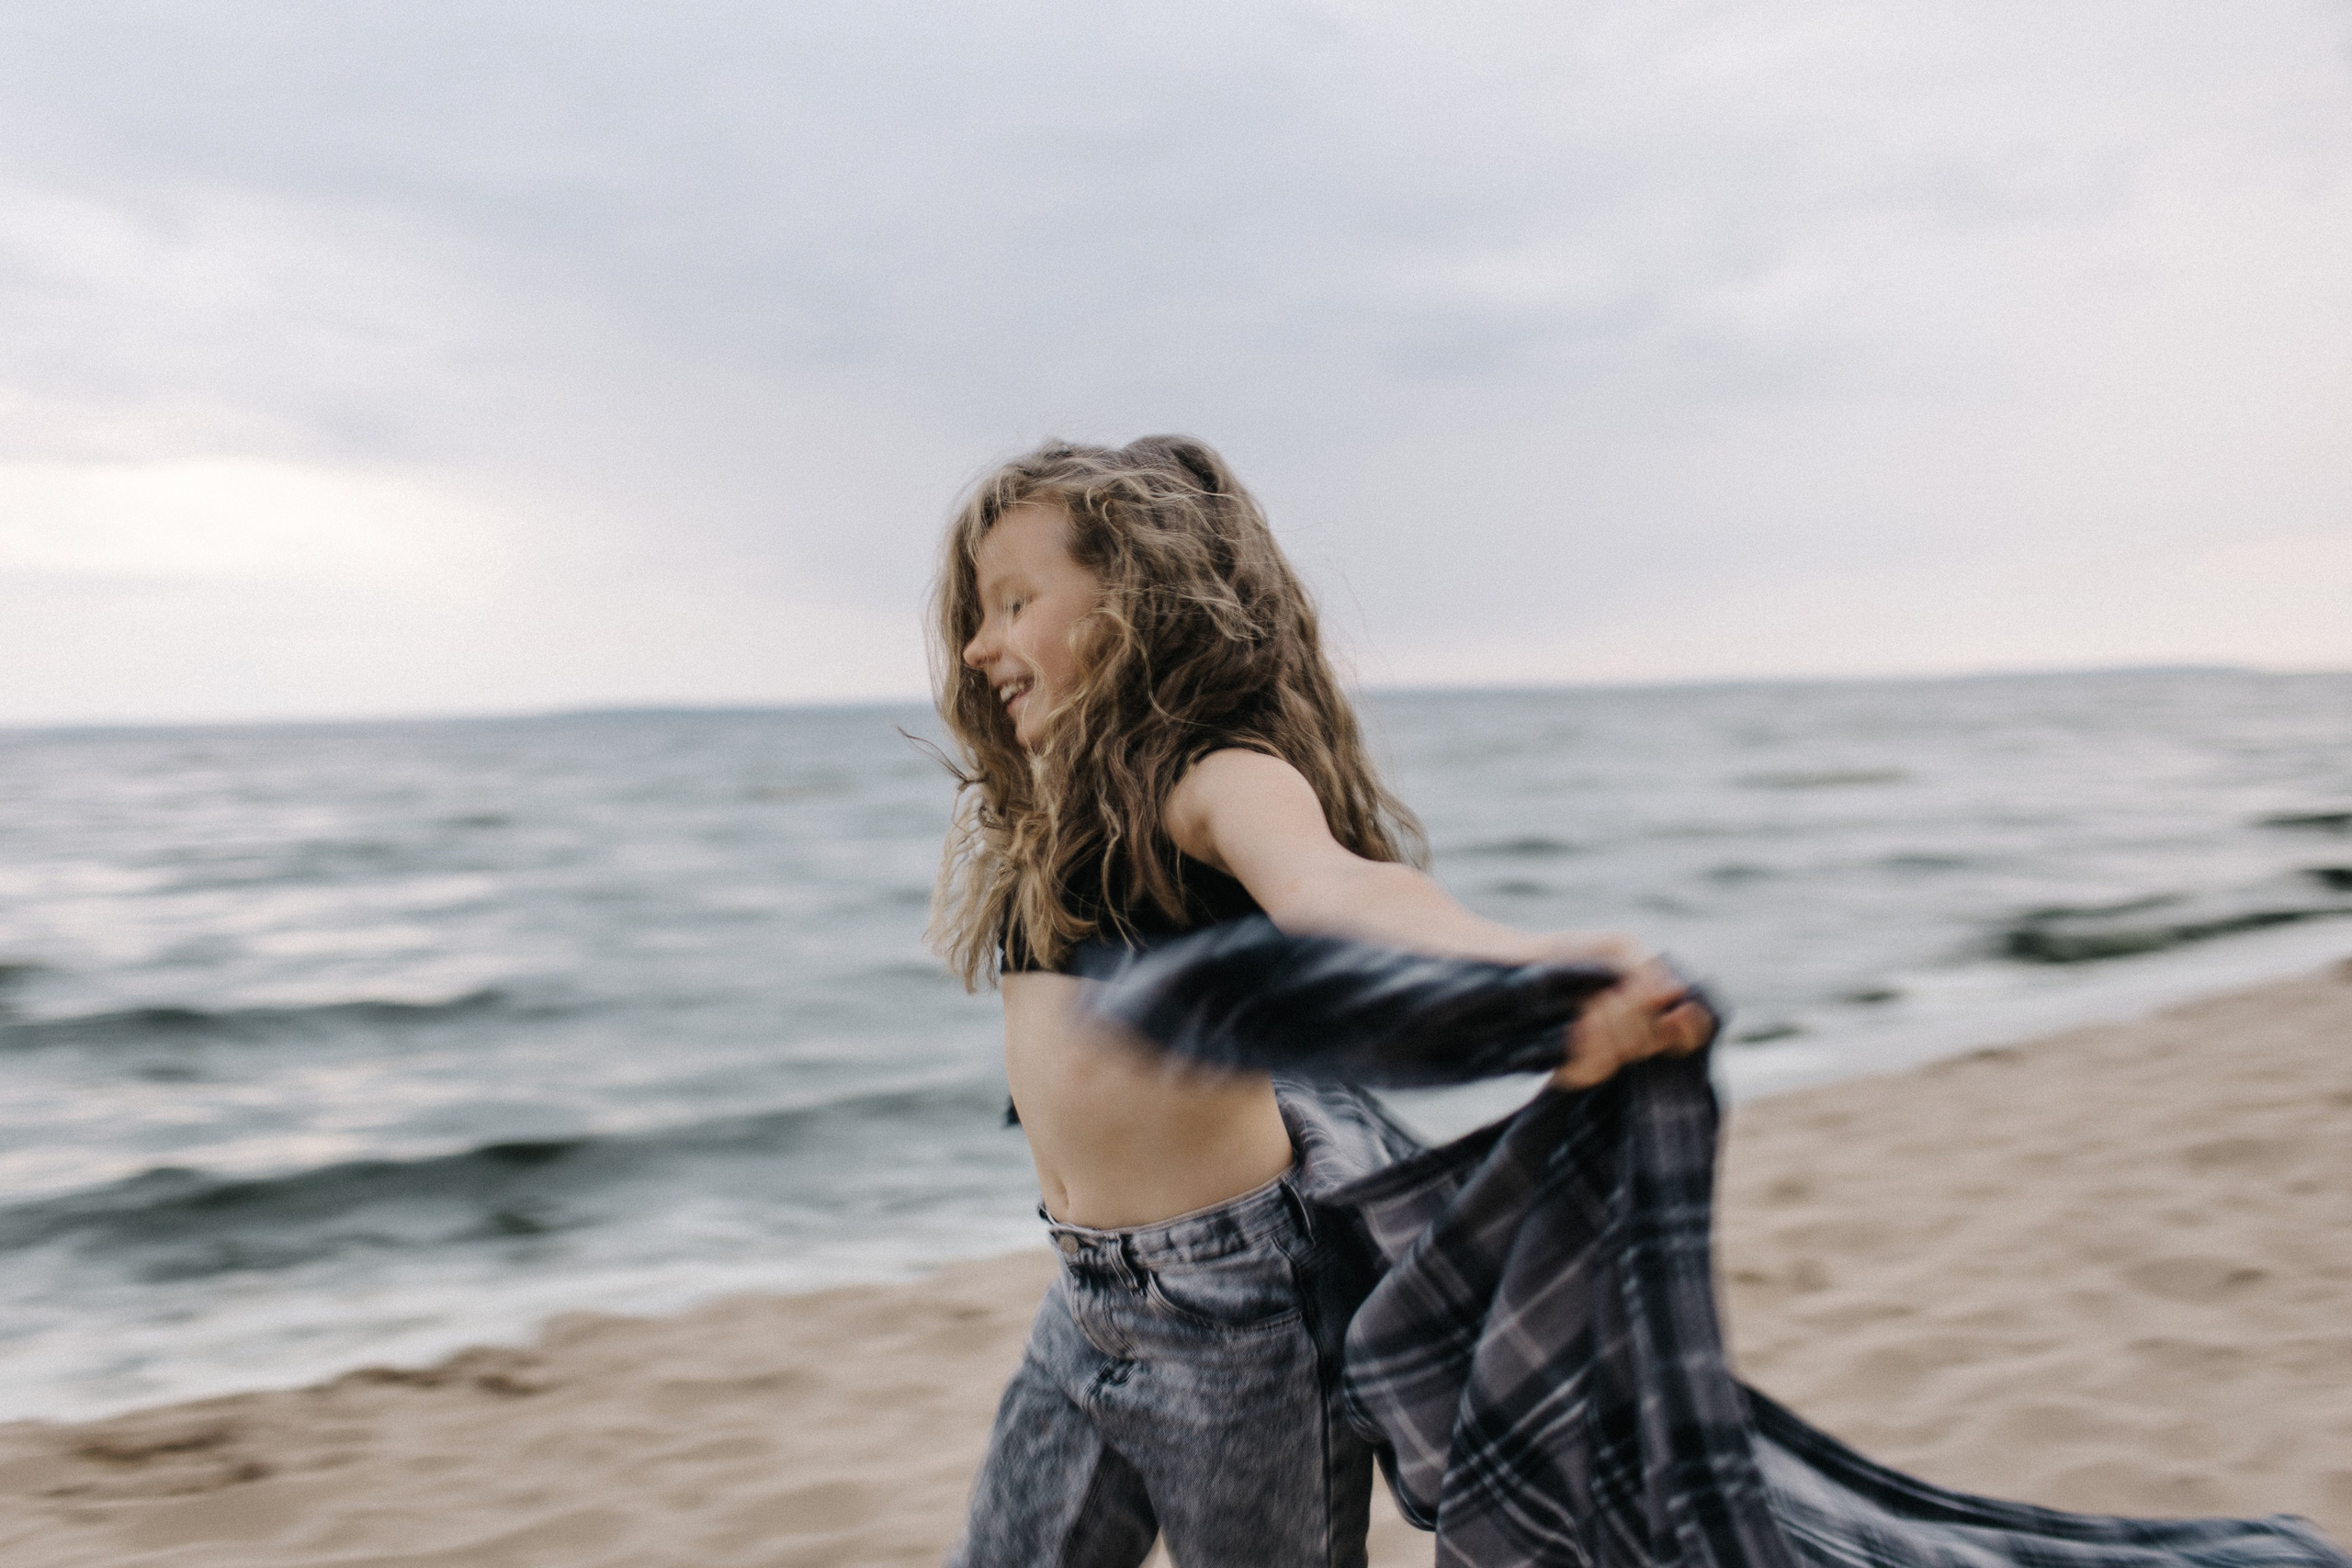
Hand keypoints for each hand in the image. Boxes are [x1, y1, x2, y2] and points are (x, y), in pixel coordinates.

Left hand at [1548, 941, 1715, 1090]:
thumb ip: (1647, 967)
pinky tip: (1577, 1022)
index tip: (1677, 1013)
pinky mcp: (1576, 1068)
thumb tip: (1676, 991)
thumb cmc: (1573, 953)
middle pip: (1653, 1041)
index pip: (1688, 1034)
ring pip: (1625, 1053)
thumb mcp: (1617, 947)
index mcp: (1650, 1011)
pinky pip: (1594, 1069)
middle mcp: (1632, 1037)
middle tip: (1609, 992)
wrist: (1521, 963)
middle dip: (1633, 1013)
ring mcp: (1605, 1055)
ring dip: (1608, 1023)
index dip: (1690, 1029)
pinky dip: (1588, 1042)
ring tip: (1588, 1001)